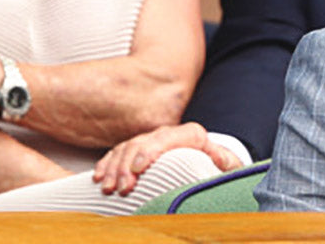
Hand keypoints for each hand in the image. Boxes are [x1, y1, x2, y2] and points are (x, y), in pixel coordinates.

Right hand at [92, 122, 242, 195]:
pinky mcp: (138, 149)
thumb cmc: (216, 164)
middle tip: (122, 188)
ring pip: (127, 148)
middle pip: (143, 143)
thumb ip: (224, 160)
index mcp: (191, 136)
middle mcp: (168, 135)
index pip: (169, 138)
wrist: (207, 158)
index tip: (139, 169)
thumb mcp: (225, 163)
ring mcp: (151, 140)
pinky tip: (99, 176)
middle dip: (128, 166)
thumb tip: (224, 161)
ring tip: (108, 187)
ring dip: (114, 168)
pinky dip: (106, 164)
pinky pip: (117, 152)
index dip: (151, 151)